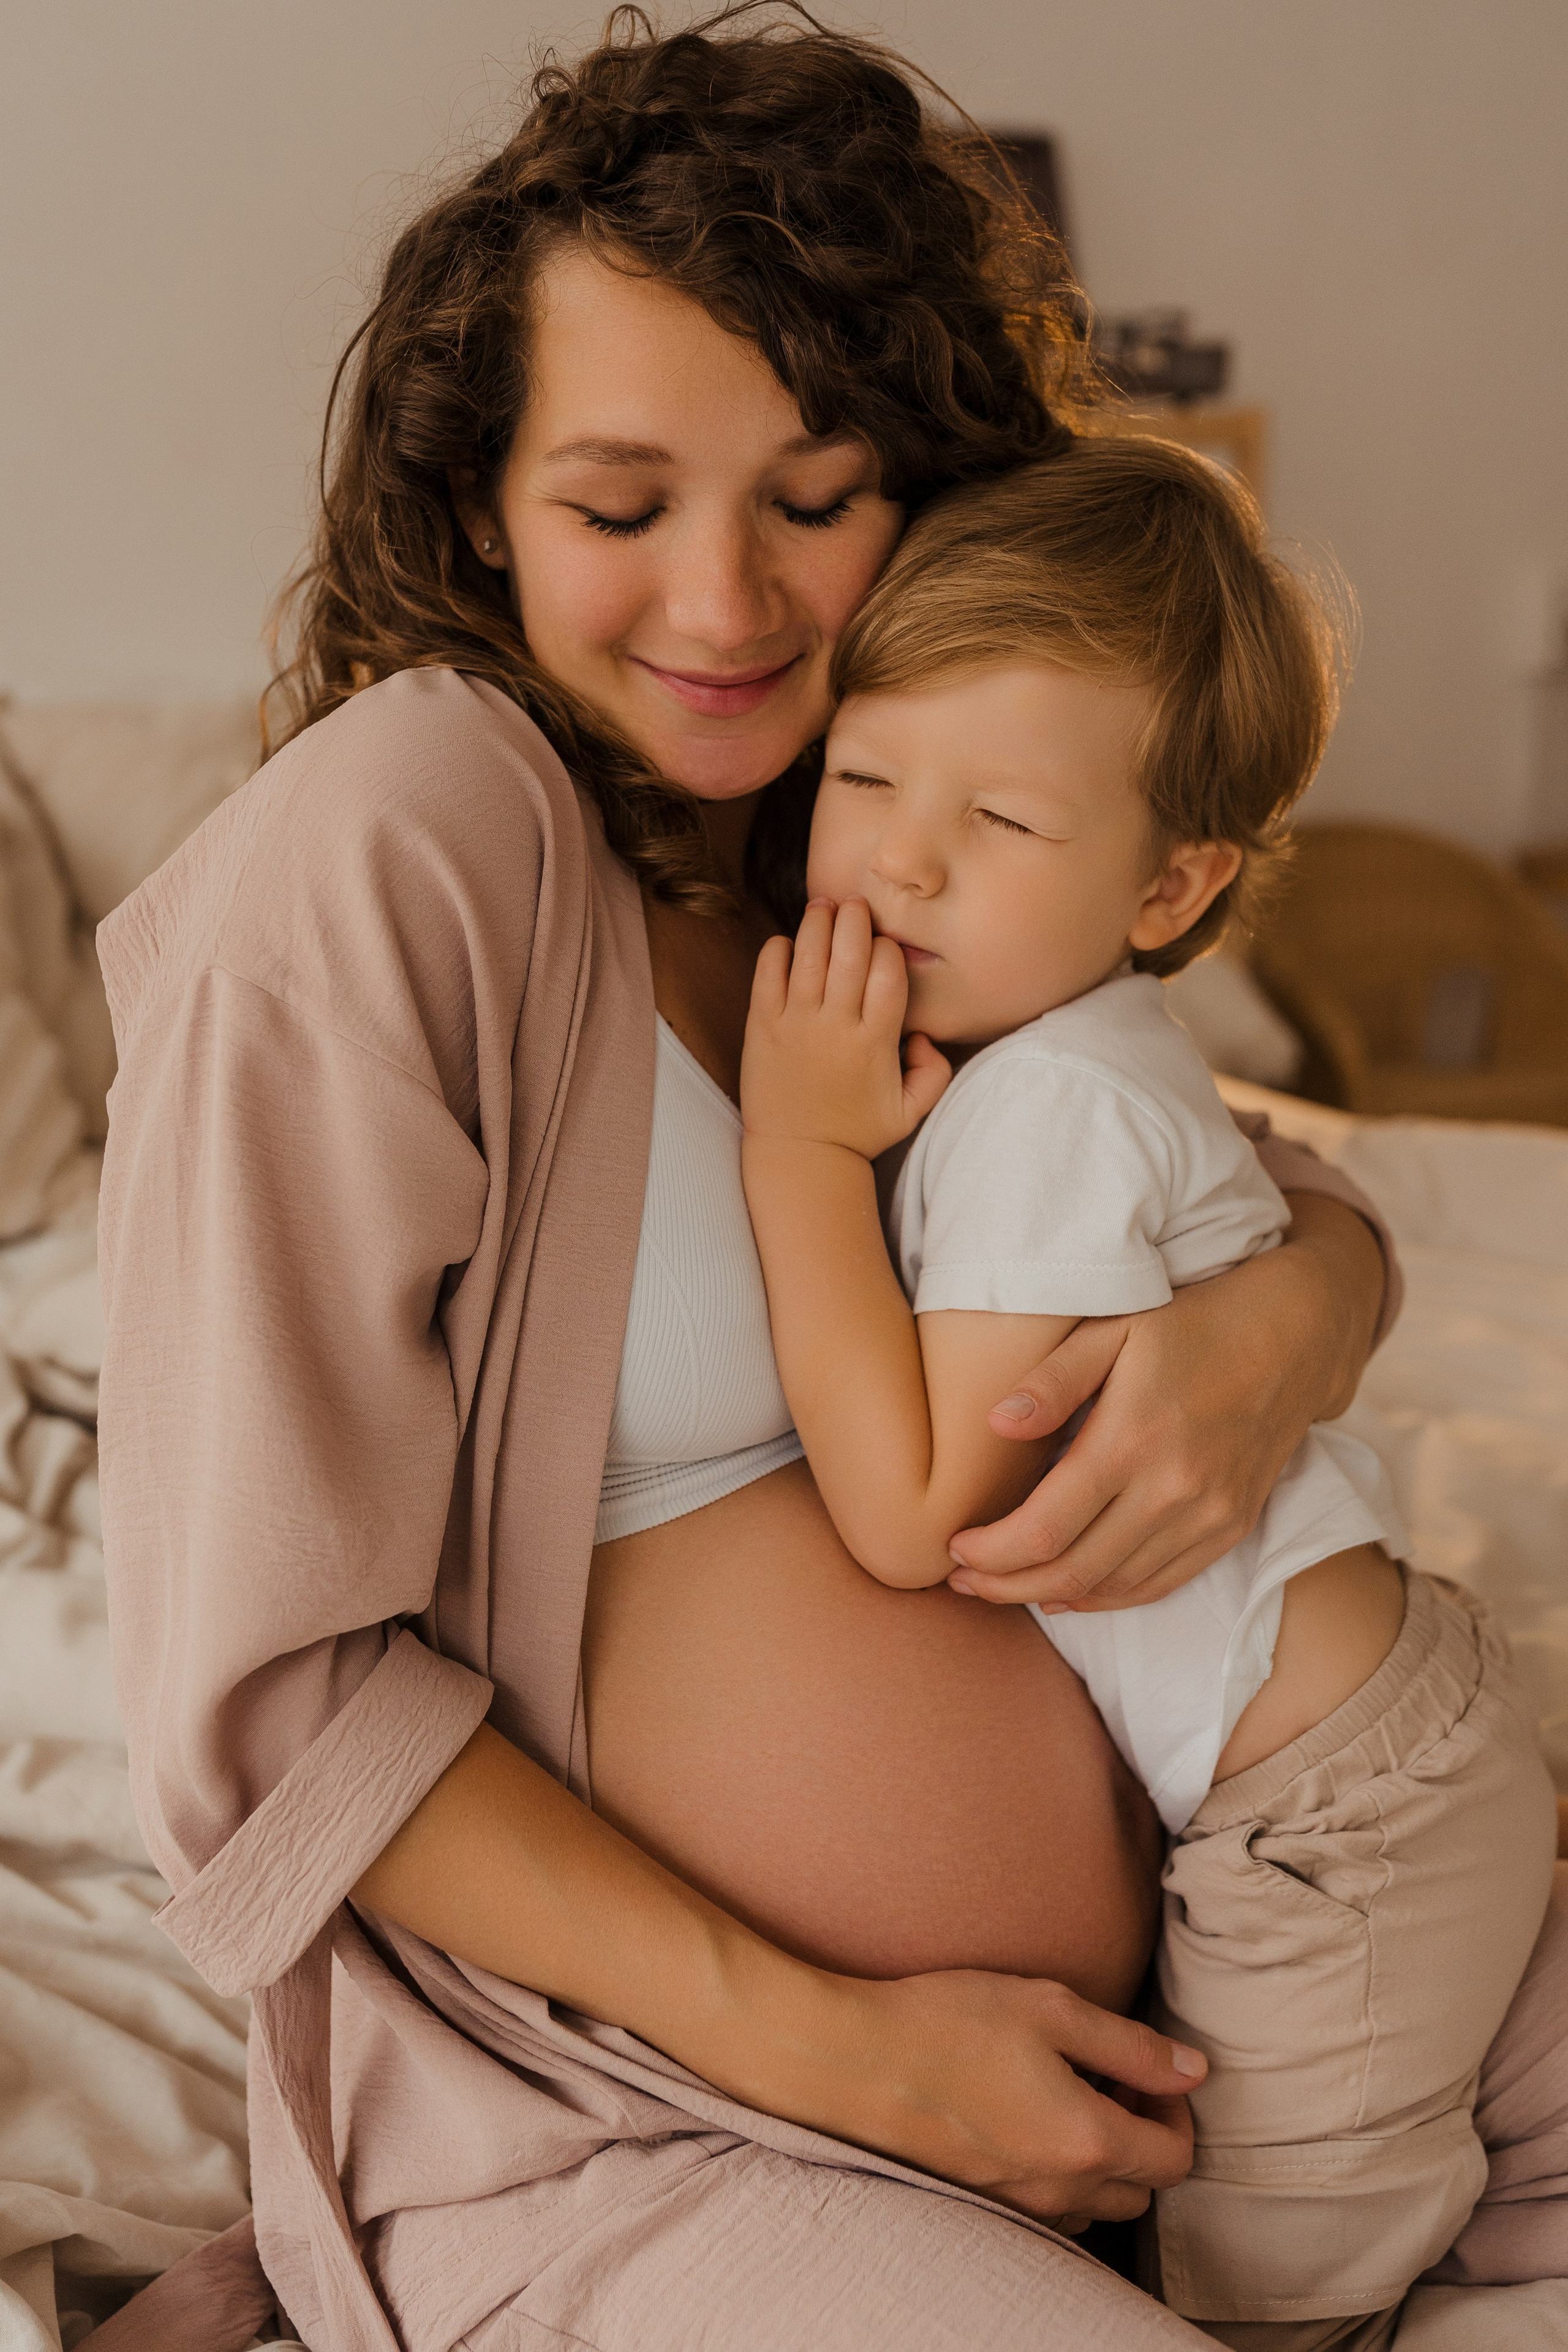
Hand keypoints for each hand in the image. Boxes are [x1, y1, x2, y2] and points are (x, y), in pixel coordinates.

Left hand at [742, 898, 949, 1160]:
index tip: (886, 945)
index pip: (889, 972)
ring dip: (818, 921)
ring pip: (808, 952)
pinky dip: (778, 949)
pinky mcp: (761, 1027)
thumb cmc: (857, 1134)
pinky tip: (789, 943)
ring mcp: (796, 1024)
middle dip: (855, 917)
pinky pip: (768, 972)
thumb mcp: (912, 1112)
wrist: (799, 1156)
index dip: (889, 948)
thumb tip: (922, 1034)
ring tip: (824, 906)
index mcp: (876, 1042)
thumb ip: (936, 1072)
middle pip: (850, 950)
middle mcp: (836, 1026)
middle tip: (856, 903)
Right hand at [825, 1968, 1201, 2224]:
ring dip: (1103, 2159)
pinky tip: (1025, 2118)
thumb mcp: (1051, 2009)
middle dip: (1143, 2135)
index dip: (1176, 2110)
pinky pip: (1049, 2209)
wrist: (854, 2060)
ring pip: (1095, 2205)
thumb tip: (1193, 2070)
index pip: (1175, 2158)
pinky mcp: (983, 2203)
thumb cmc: (949, 2022)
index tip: (1144, 2069)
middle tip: (1108, 2076)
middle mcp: (1059, 2189)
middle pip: (1142, 2189)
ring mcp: (1018, 2205)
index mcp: (1087, 2141)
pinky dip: (1059, 2175)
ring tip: (1064, 2093)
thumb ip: (1131, 2046)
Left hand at [946, 1195, 1383, 1609]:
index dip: (990, 1551)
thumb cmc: (1193, 1322)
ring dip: (1050, 1596)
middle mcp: (1173, 1489)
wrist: (1296, 1335)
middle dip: (1005, 1585)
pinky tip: (1070, 1592)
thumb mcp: (1116, 1327)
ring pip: (1114, 1586)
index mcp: (1131, 1439)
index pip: (1043, 1528)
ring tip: (1002, 1587)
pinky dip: (1109, 1597)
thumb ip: (1054, 1380)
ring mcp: (1208, 1515)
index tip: (953, 1547)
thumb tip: (996, 1424)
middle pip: (1071, 1570)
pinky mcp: (1232, 1526)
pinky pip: (1160, 1583)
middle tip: (962, 1580)